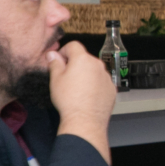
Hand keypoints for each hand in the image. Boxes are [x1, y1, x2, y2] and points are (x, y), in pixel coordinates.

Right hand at [48, 41, 115, 163]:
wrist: (85, 119)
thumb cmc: (69, 100)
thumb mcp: (56, 79)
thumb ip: (55, 63)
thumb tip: (53, 54)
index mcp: (83, 59)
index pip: (74, 45)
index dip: (64, 51)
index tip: (59, 60)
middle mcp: (98, 65)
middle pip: (85, 58)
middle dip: (75, 64)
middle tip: (65, 77)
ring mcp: (107, 77)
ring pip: (94, 70)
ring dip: (86, 74)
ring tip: (76, 89)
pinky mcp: (111, 89)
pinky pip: (101, 82)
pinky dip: (94, 85)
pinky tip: (86, 96)